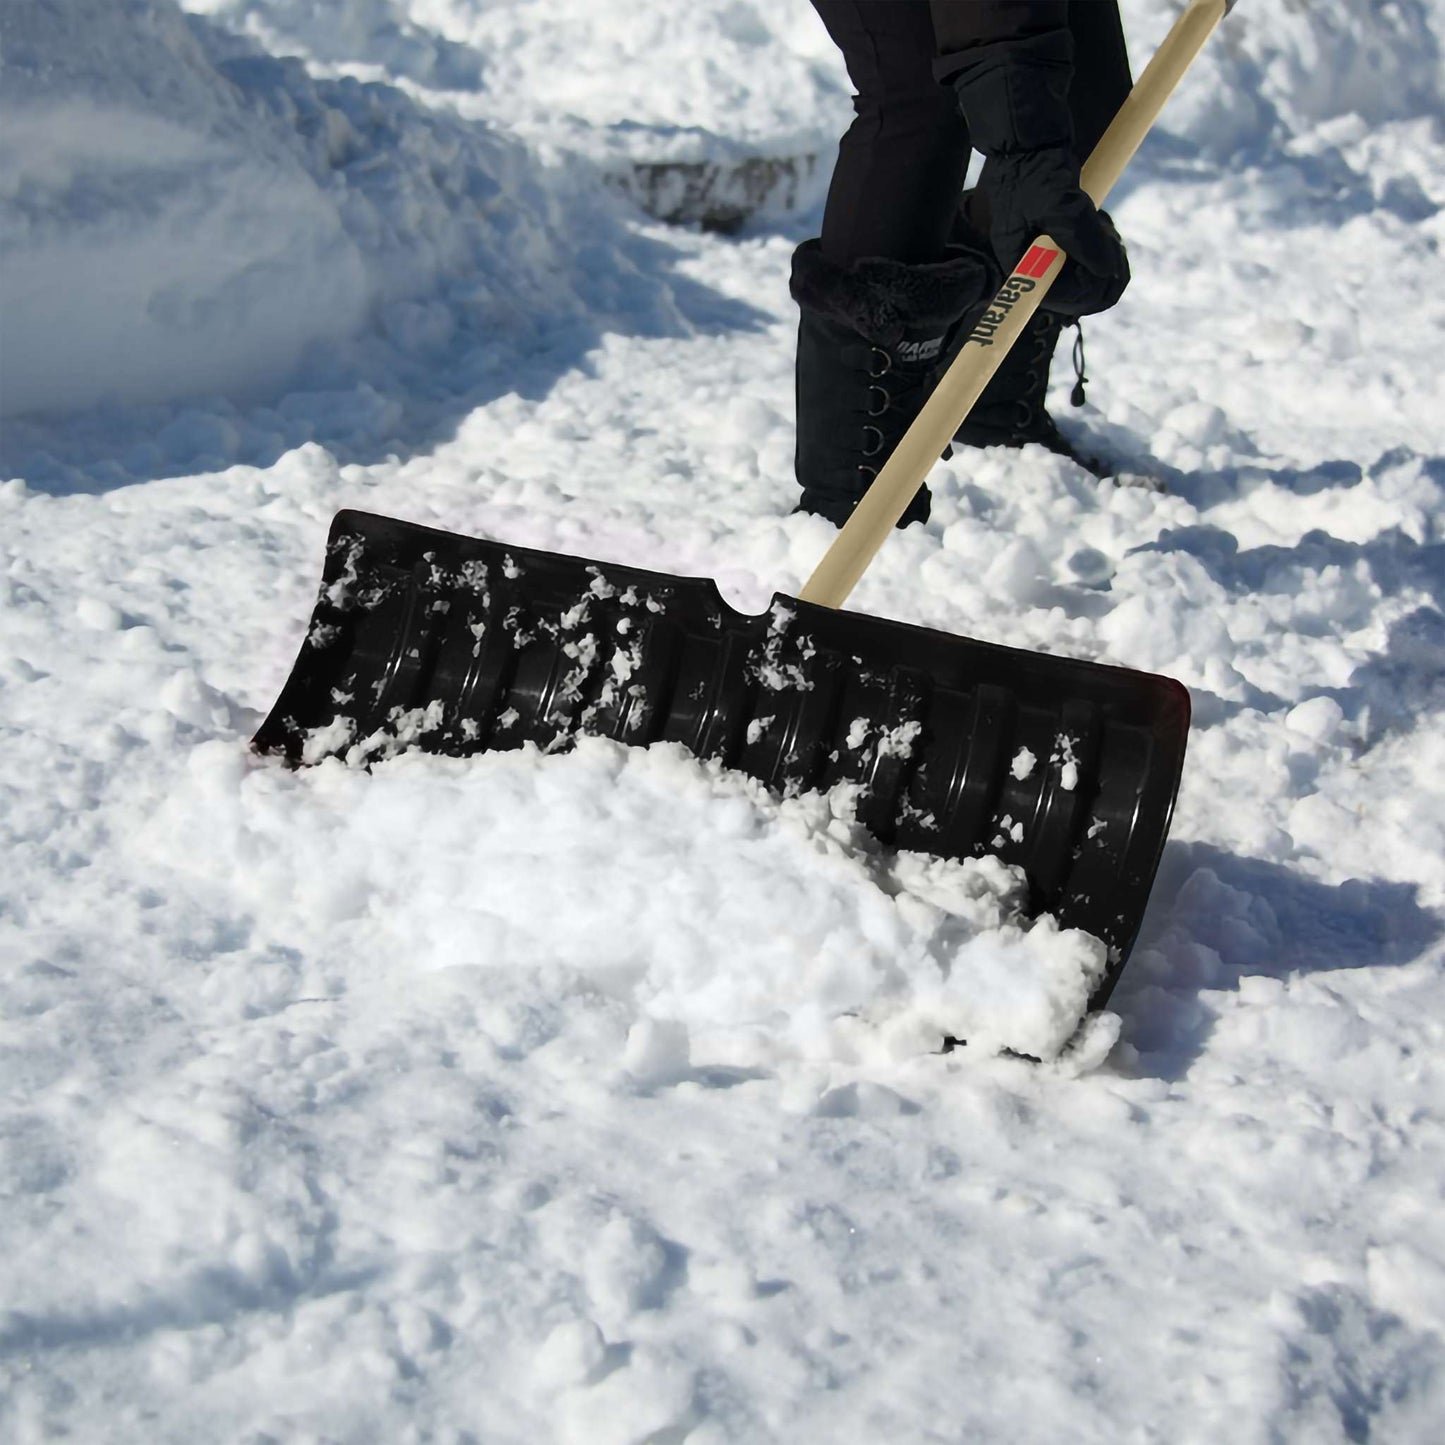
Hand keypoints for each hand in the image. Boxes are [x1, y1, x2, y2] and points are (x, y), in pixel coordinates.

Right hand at [942, 30, 1129, 317]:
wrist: (1030, 134)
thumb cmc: (1036, 167)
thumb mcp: (1061, 204)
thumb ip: (1083, 240)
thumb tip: (1108, 270)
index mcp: (1017, 263)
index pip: (1053, 298)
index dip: (1083, 292)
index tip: (1108, 273)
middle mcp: (1027, 264)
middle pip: (1070, 292)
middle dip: (1099, 274)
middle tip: (1113, 242)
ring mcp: (1042, 252)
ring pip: (1081, 276)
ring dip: (1103, 259)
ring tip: (1108, 230)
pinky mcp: (1055, 239)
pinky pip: (1083, 259)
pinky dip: (1100, 247)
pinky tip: (1103, 226)